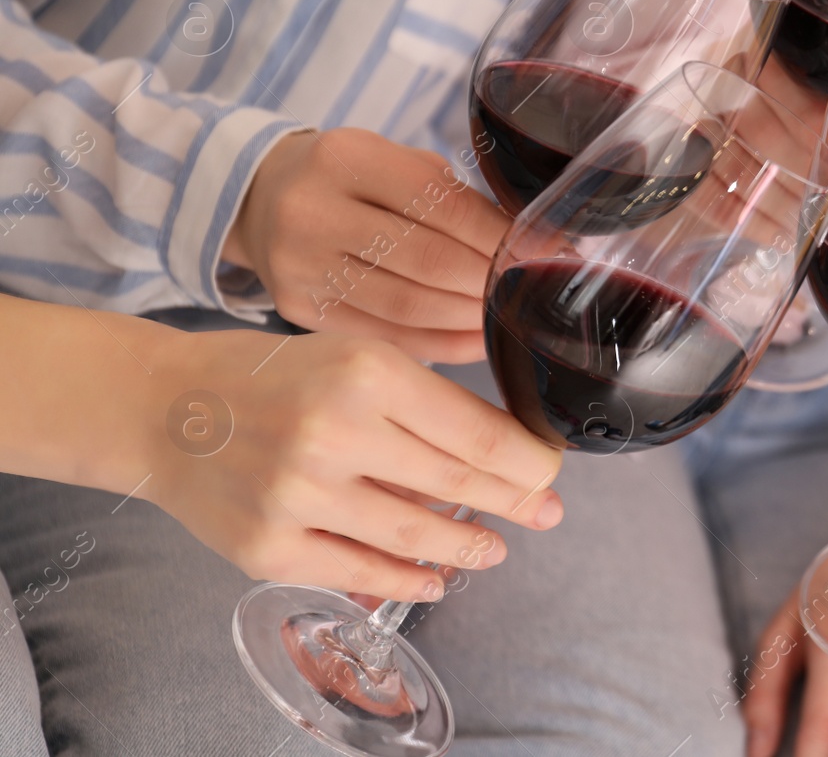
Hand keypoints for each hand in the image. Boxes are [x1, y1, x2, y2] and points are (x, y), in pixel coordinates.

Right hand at [143, 327, 564, 601]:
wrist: (167, 409)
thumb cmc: (275, 378)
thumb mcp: (355, 359)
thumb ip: (423, 403)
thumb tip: (508, 455)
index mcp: (366, 372)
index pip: (476, 432)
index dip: (527, 461)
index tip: (550, 471)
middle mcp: (334, 432)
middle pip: (456, 484)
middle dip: (515, 503)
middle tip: (547, 512)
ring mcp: (298, 495)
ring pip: (415, 536)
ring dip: (467, 547)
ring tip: (496, 548)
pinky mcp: (267, 547)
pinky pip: (358, 573)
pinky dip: (406, 578)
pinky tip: (435, 577)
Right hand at [225, 128, 508, 363]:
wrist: (262, 198)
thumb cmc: (353, 179)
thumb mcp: (397, 163)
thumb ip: (455, 199)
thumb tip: (533, 243)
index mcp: (346, 157)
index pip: (442, 205)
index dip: (501, 236)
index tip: (547, 252)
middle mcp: (314, 210)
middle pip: (427, 260)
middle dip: (489, 281)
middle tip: (532, 293)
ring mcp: (301, 265)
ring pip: (407, 306)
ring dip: (469, 317)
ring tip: (508, 318)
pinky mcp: (297, 309)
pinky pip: (384, 335)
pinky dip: (439, 343)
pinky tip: (474, 340)